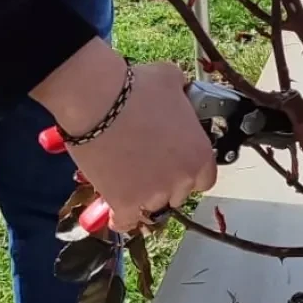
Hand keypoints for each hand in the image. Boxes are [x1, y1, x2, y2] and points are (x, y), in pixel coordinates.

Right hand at [33, 42, 216, 232]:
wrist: (97, 100)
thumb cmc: (137, 87)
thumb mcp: (172, 81)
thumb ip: (182, 96)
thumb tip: (179, 92)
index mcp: (199, 155)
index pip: (205, 178)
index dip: (190, 170)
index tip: (176, 162)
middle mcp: (181, 181)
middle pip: (178, 192)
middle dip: (165, 180)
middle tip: (147, 163)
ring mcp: (153, 196)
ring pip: (152, 205)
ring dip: (143, 194)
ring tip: (126, 176)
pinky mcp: (124, 204)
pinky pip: (127, 221)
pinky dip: (122, 217)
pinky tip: (117, 211)